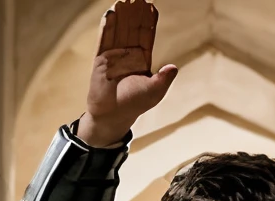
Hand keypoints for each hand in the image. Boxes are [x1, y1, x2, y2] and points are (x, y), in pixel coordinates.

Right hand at [78, 0, 177, 145]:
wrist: (113, 115)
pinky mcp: (100, 58)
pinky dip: (107, 26)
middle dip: (134, 13)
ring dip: (122, 15)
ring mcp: (113, 55)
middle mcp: (127, 54)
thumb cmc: (134, 105)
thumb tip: (174, 67)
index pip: (145, 35)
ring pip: (118, 30)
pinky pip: (104, 39)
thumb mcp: (153, 92)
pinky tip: (111, 12)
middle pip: (132, 28)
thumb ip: (164, 79)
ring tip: (124, 0)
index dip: (148, 21)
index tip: (150, 5)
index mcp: (141, 59)